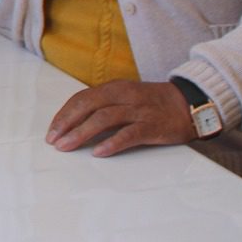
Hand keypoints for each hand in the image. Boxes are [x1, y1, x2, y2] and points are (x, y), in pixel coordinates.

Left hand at [45, 79, 196, 156]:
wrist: (189, 104)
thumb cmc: (153, 103)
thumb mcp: (126, 97)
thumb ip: (104, 105)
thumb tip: (75, 122)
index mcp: (114, 88)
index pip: (82, 98)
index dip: (64, 114)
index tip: (52, 130)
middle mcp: (124, 96)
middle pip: (88, 106)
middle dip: (67, 123)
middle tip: (53, 140)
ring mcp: (138, 110)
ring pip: (104, 119)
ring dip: (82, 133)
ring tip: (67, 146)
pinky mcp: (152, 126)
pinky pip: (128, 134)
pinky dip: (111, 143)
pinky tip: (98, 153)